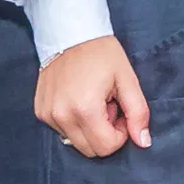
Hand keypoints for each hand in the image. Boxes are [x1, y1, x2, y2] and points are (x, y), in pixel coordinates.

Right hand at [37, 36, 150, 158]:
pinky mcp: (40, 111)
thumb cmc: (102, 53)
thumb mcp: (127, 79)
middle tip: (107, 105)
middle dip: (104, 133)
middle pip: (90, 150)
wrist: (70, 32)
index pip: (107, 147)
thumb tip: (143, 143)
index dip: (120, 134)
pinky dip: (74, 122)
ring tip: (92, 100)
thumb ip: (138, 113)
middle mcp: (61, 116)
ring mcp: (47, 114)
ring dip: (89, 128)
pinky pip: (62, 131)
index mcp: (84, 109)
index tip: (120, 111)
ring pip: (76, 142)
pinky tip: (78, 98)